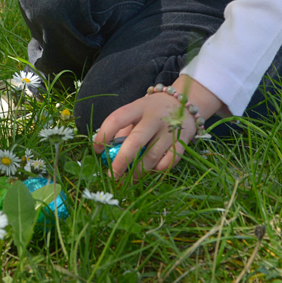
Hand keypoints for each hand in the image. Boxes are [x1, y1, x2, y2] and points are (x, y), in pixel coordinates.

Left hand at [92, 75, 221, 178]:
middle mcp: (155, 117)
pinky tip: (150, 171)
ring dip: (138, 171)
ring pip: (152, 156)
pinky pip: (168, 162)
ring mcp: (170, 130)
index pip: (117, 118)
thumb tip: (108, 154)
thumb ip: (124, 129)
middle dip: (121, 161)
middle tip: (112, 175)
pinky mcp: (182, 142)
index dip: (104, 134)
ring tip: (128, 179)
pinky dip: (157, 170)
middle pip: (135, 141)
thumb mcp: (137, 111)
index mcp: (139, 107)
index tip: (97, 149)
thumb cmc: (152, 111)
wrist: (184, 102)